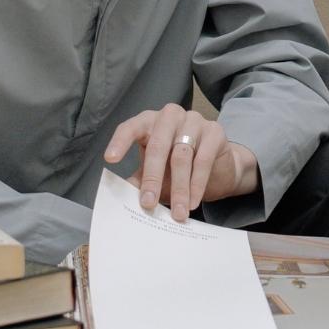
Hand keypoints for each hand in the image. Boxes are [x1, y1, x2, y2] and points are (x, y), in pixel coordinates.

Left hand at [103, 104, 255, 220]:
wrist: (217, 167)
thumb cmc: (178, 167)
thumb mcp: (155, 172)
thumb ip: (139, 181)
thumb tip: (120, 200)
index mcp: (149, 122)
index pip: (131, 127)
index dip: (120, 142)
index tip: (110, 159)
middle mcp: (170, 116)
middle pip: (158, 145)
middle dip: (153, 178)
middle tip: (148, 203)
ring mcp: (194, 121)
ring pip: (182, 155)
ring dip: (179, 188)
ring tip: (177, 213)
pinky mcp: (215, 132)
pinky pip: (203, 160)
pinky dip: (197, 184)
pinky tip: (193, 202)